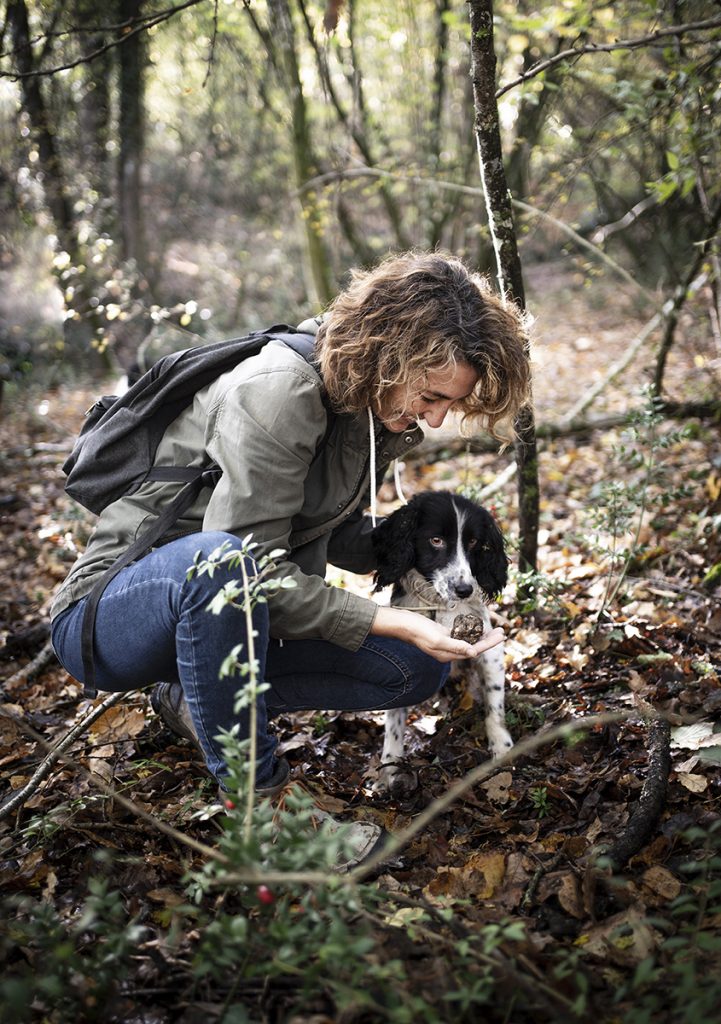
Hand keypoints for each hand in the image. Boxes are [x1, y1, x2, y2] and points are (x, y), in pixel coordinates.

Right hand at [371, 606, 503, 662]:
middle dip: (489, 640)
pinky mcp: (442, 635)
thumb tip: (473, 652)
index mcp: (448, 654)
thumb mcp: (437, 639)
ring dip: (482, 636)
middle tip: (502, 632)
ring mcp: (445, 643)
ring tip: (494, 631)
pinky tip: (477, 629)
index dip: (489, 643)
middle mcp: (448, 651)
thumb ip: (455, 645)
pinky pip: (460, 635)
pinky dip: (471, 632)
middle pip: (474, 646)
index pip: (474, 649)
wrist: (402, 624)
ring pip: (468, 640)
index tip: (501, 635)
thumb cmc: (418, 631)